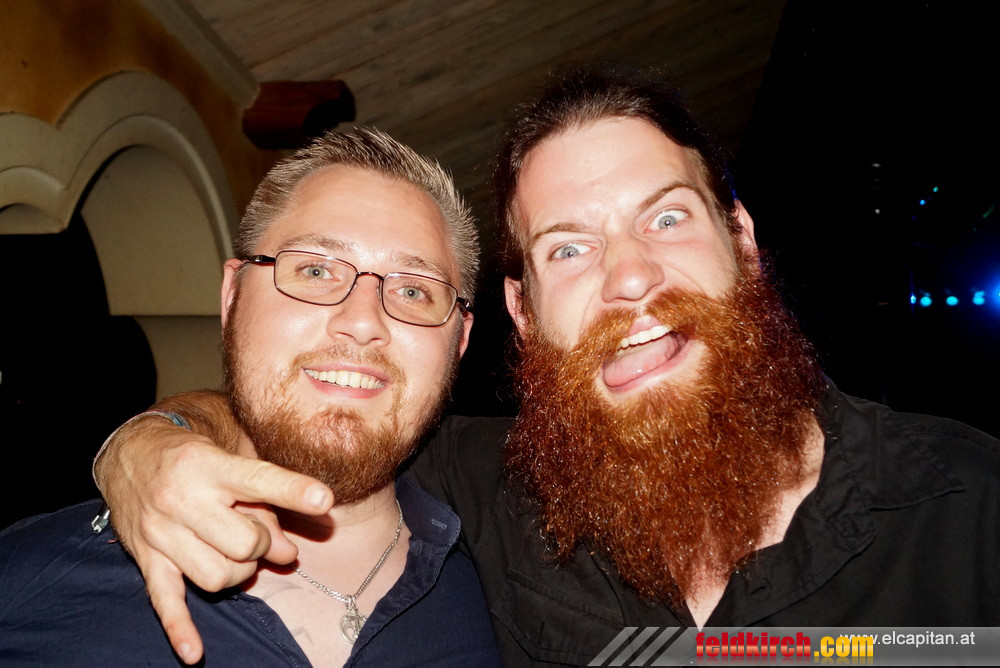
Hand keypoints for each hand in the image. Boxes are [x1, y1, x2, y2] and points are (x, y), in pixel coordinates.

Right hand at [96, 416, 332, 663]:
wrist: (131, 455)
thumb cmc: (195, 458)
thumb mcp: (231, 462)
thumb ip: (267, 502)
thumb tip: (289, 553)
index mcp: (210, 467)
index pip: (258, 480)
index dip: (294, 491)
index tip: (324, 500)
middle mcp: (182, 500)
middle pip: (242, 543)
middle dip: (261, 544)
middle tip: (258, 535)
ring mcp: (161, 533)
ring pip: (214, 576)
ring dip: (237, 574)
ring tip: (237, 556)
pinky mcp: (146, 558)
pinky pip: (164, 600)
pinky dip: (180, 628)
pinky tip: (194, 653)